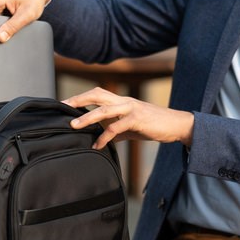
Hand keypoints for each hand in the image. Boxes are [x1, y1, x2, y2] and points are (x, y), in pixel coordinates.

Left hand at [63, 88, 193, 149]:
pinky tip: (98, 145)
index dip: (81, 97)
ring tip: (74, 126)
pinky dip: (105, 137)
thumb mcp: (131, 126)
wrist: (176, 125)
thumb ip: (117, 129)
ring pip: (104, 109)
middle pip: (97, 94)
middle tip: (63, 107)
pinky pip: (117, 127)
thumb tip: (101, 139)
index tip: (65, 104)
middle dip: (78, 100)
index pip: (97, 94)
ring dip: (87, 117)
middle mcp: (124, 101)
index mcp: (122, 101)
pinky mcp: (138, 119)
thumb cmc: (154, 125)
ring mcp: (131, 109)